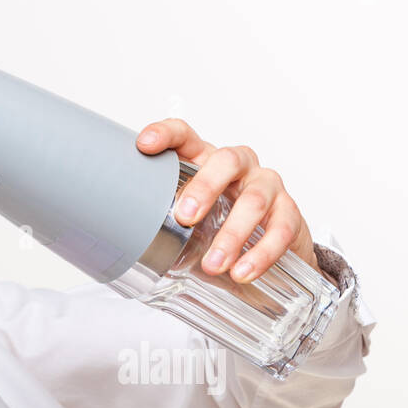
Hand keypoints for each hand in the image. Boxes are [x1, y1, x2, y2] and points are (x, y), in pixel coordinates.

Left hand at [135, 118, 320, 283]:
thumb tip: (117, 244)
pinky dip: (261, 254)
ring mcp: (267, 186)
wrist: (270, 246)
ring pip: (255, 200)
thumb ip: (161, 220)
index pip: (185, 135)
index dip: (165, 135)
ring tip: (213, 264)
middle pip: (225, 161)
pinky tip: (243, 273)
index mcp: (205, 160)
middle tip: (184, 216)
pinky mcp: (290, 212)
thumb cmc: (218, 224)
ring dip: (232, 235)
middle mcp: (238, 166)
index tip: (144, 145)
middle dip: (204, 187)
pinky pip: (281, 229)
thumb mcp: (188, 218)